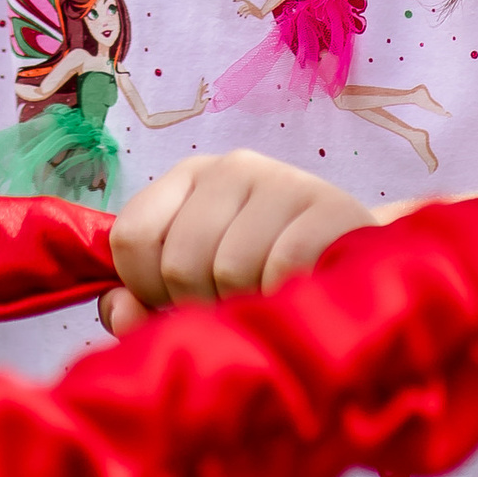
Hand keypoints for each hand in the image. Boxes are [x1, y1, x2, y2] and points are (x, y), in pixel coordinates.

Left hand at [100, 149, 373, 336]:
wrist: (361, 268)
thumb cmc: (265, 280)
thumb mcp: (197, 290)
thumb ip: (144, 304)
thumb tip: (116, 308)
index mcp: (189, 179)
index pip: (131, 236)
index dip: (145, 288)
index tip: (176, 302)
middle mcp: (232, 168)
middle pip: (179, 263)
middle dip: (202, 306)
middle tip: (236, 306)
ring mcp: (284, 182)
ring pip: (229, 271)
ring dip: (247, 307)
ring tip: (270, 299)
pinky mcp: (331, 207)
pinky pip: (281, 270)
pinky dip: (284, 300)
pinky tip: (299, 293)